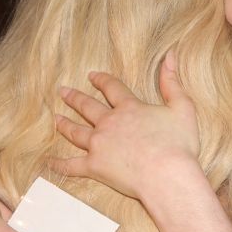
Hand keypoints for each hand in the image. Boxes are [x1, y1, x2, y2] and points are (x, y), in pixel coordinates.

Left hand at [51, 52, 201, 200]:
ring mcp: (99, 145)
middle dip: (74, 98)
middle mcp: (109, 123)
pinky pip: (71, 165)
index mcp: (129, 108)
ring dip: (65, 124)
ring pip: (76, 132)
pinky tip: (48, 161)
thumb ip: (172, 82)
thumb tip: (170, 55)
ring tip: (56, 119)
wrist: (167, 175)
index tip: (92, 75)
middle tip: (62, 92)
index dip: (102, 80)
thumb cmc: (178, 144)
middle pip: (87, 107)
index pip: (112, 88)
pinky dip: (58, 164)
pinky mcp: (95, 166)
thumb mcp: (182, 108)